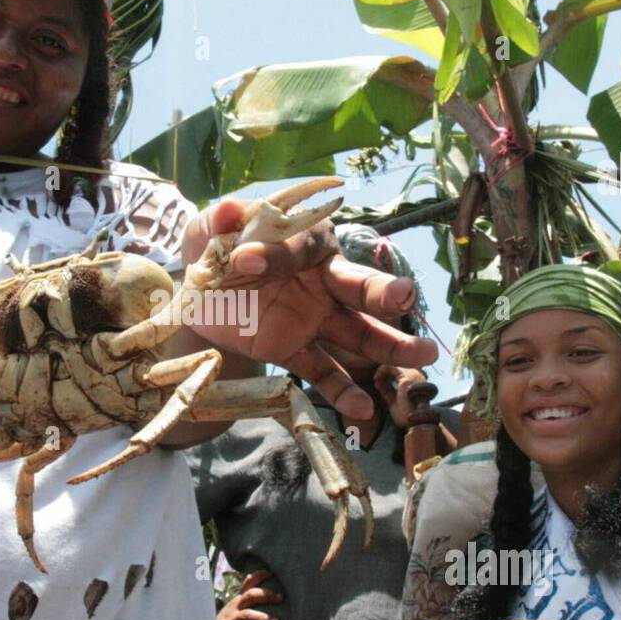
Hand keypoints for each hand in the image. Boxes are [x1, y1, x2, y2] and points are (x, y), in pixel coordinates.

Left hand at [180, 197, 436, 419]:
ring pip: (356, 332)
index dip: (277, 253)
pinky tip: (364, 410)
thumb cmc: (215, 249)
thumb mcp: (209, 230)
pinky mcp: (292, 349)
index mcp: (303, 240)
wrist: (196, 294)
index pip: (303, 245)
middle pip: (356, 286)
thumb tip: (225, 209)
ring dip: (388, 345)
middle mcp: (319, 279)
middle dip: (382, 291)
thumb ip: (220, 221)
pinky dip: (342, 391)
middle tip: (406, 296)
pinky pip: (322, 371)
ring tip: (424, 356)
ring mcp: (311, 317)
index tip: (244, 260)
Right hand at [216, 570, 282, 619]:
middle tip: (281, 597)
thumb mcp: (237, 610)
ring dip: (262, 618)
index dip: (259, 576)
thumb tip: (273, 598)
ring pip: (247, 615)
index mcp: (238, 601)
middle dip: (266, 594)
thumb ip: (250, 604)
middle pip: (250, 596)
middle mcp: (234, 607)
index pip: (248, 584)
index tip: (272, 573)